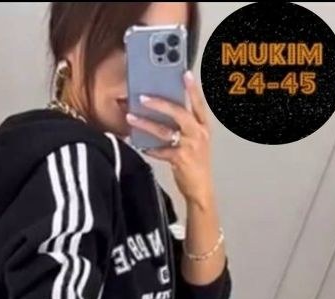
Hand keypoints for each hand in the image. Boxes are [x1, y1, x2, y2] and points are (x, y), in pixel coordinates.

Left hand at [127, 72, 213, 206]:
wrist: (201, 188)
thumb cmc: (196, 163)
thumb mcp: (196, 141)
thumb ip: (185, 126)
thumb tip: (164, 111)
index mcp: (203, 127)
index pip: (198, 103)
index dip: (192, 88)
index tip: (185, 74)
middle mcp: (198, 134)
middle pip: (179, 112)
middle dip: (161, 103)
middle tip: (144, 97)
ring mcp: (190, 146)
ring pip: (165, 130)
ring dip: (146, 123)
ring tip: (131, 117)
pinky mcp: (180, 160)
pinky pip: (160, 151)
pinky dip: (149, 148)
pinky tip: (139, 144)